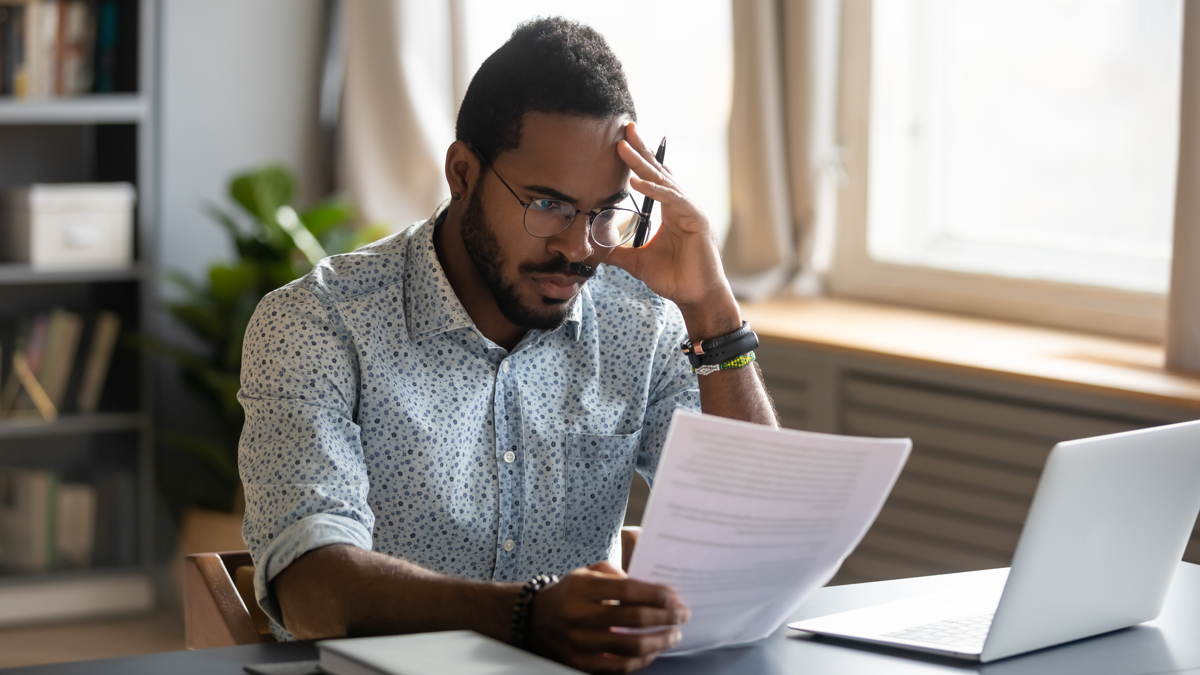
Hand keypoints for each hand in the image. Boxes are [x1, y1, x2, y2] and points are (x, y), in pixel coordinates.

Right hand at [527, 560, 689, 673]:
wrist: (535, 619)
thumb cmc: (570, 592)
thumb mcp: (587, 572)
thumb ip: (617, 575)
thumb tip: (651, 590)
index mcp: (583, 588)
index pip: (628, 591)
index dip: (656, 594)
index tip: (675, 597)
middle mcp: (580, 615)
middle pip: (633, 618)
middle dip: (665, 616)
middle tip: (683, 615)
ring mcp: (580, 642)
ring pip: (630, 646)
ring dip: (659, 640)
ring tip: (674, 635)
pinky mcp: (580, 663)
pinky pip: (617, 667)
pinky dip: (640, 661)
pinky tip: (653, 651)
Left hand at [605, 122, 740, 340]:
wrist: (695, 296)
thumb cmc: (674, 279)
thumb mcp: (637, 262)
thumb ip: (618, 252)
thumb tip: (595, 249)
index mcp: (670, 210)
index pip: (652, 178)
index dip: (638, 160)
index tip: (621, 141)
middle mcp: (682, 205)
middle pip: (658, 171)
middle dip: (641, 149)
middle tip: (625, 127)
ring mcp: (691, 210)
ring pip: (663, 181)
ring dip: (642, 164)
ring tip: (622, 147)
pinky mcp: (696, 219)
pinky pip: (672, 200)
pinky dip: (654, 190)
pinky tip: (636, 182)